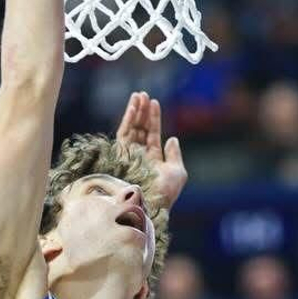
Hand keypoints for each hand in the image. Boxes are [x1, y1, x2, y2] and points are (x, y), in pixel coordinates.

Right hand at [116, 92, 187, 213]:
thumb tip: (172, 138)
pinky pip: (123, 134)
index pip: (152, 134)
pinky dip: (128, 120)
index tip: (154, 102)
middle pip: (140, 129)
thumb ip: (175, 155)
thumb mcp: (177, 173)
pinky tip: (133, 108)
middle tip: (144, 94)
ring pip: (131, 129)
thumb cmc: (165, 192)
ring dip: (134, 111)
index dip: (153, 118)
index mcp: (153, 159)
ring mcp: (129, 155)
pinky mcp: (120, 154)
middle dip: (142, 111)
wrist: (148, 204)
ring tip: (138, 95)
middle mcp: (139, 155)